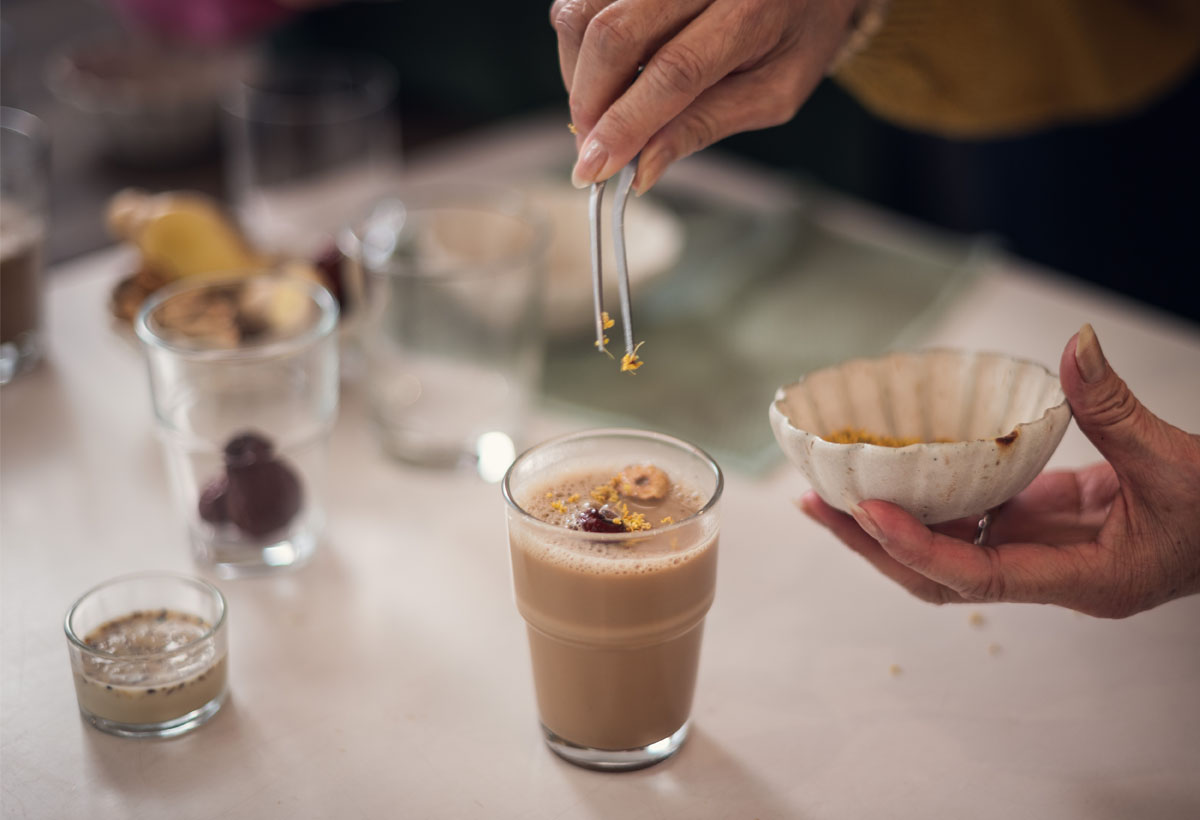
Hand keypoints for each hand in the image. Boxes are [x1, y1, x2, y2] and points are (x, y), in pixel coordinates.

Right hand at [550, 0, 859, 192]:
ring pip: (584, 15)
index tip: (596, 169)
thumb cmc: (797, 34)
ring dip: (576, 77)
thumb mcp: (773, 93)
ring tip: (601, 113)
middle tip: (590, 151)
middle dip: (589, 104)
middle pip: (616, 36)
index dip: (626, 124)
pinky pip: (581, 3)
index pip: (674, 72)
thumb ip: (706, 126)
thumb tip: (643, 166)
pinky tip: (603, 76)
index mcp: (752, 11)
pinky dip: (578, 49)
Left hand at [800, 324, 1199, 617]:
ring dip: (890, 519)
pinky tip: (896, 463)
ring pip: (948, 547)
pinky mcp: (1042, 520)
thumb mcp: (1181, 465)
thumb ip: (1119, 410)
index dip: (917, 547)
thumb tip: (1078, 344)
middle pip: (939, 575)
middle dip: (874, 544)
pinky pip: (973, 512)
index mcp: (1083, 580)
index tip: (865, 512)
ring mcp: (1042, 548)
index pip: (979, 576)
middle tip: (815, 505)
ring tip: (831, 486)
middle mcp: (1049, 574)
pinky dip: (931, 491)